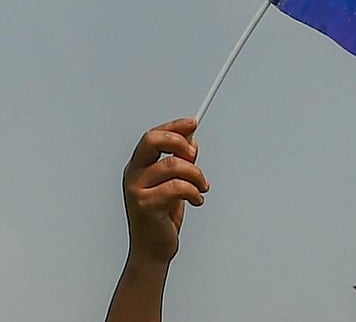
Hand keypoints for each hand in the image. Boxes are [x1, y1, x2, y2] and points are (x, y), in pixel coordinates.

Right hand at [123, 117, 209, 265]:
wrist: (153, 251)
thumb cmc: (163, 217)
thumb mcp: (174, 185)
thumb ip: (180, 163)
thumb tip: (192, 141)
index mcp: (138, 167)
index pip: (153, 136)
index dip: (173, 127)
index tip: (193, 123)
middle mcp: (133, 175)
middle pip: (152, 141)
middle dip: (178, 141)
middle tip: (194, 155)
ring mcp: (137, 190)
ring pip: (174, 165)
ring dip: (196, 174)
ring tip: (202, 187)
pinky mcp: (146, 205)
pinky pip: (178, 187)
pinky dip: (195, 192)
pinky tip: (197, 200)